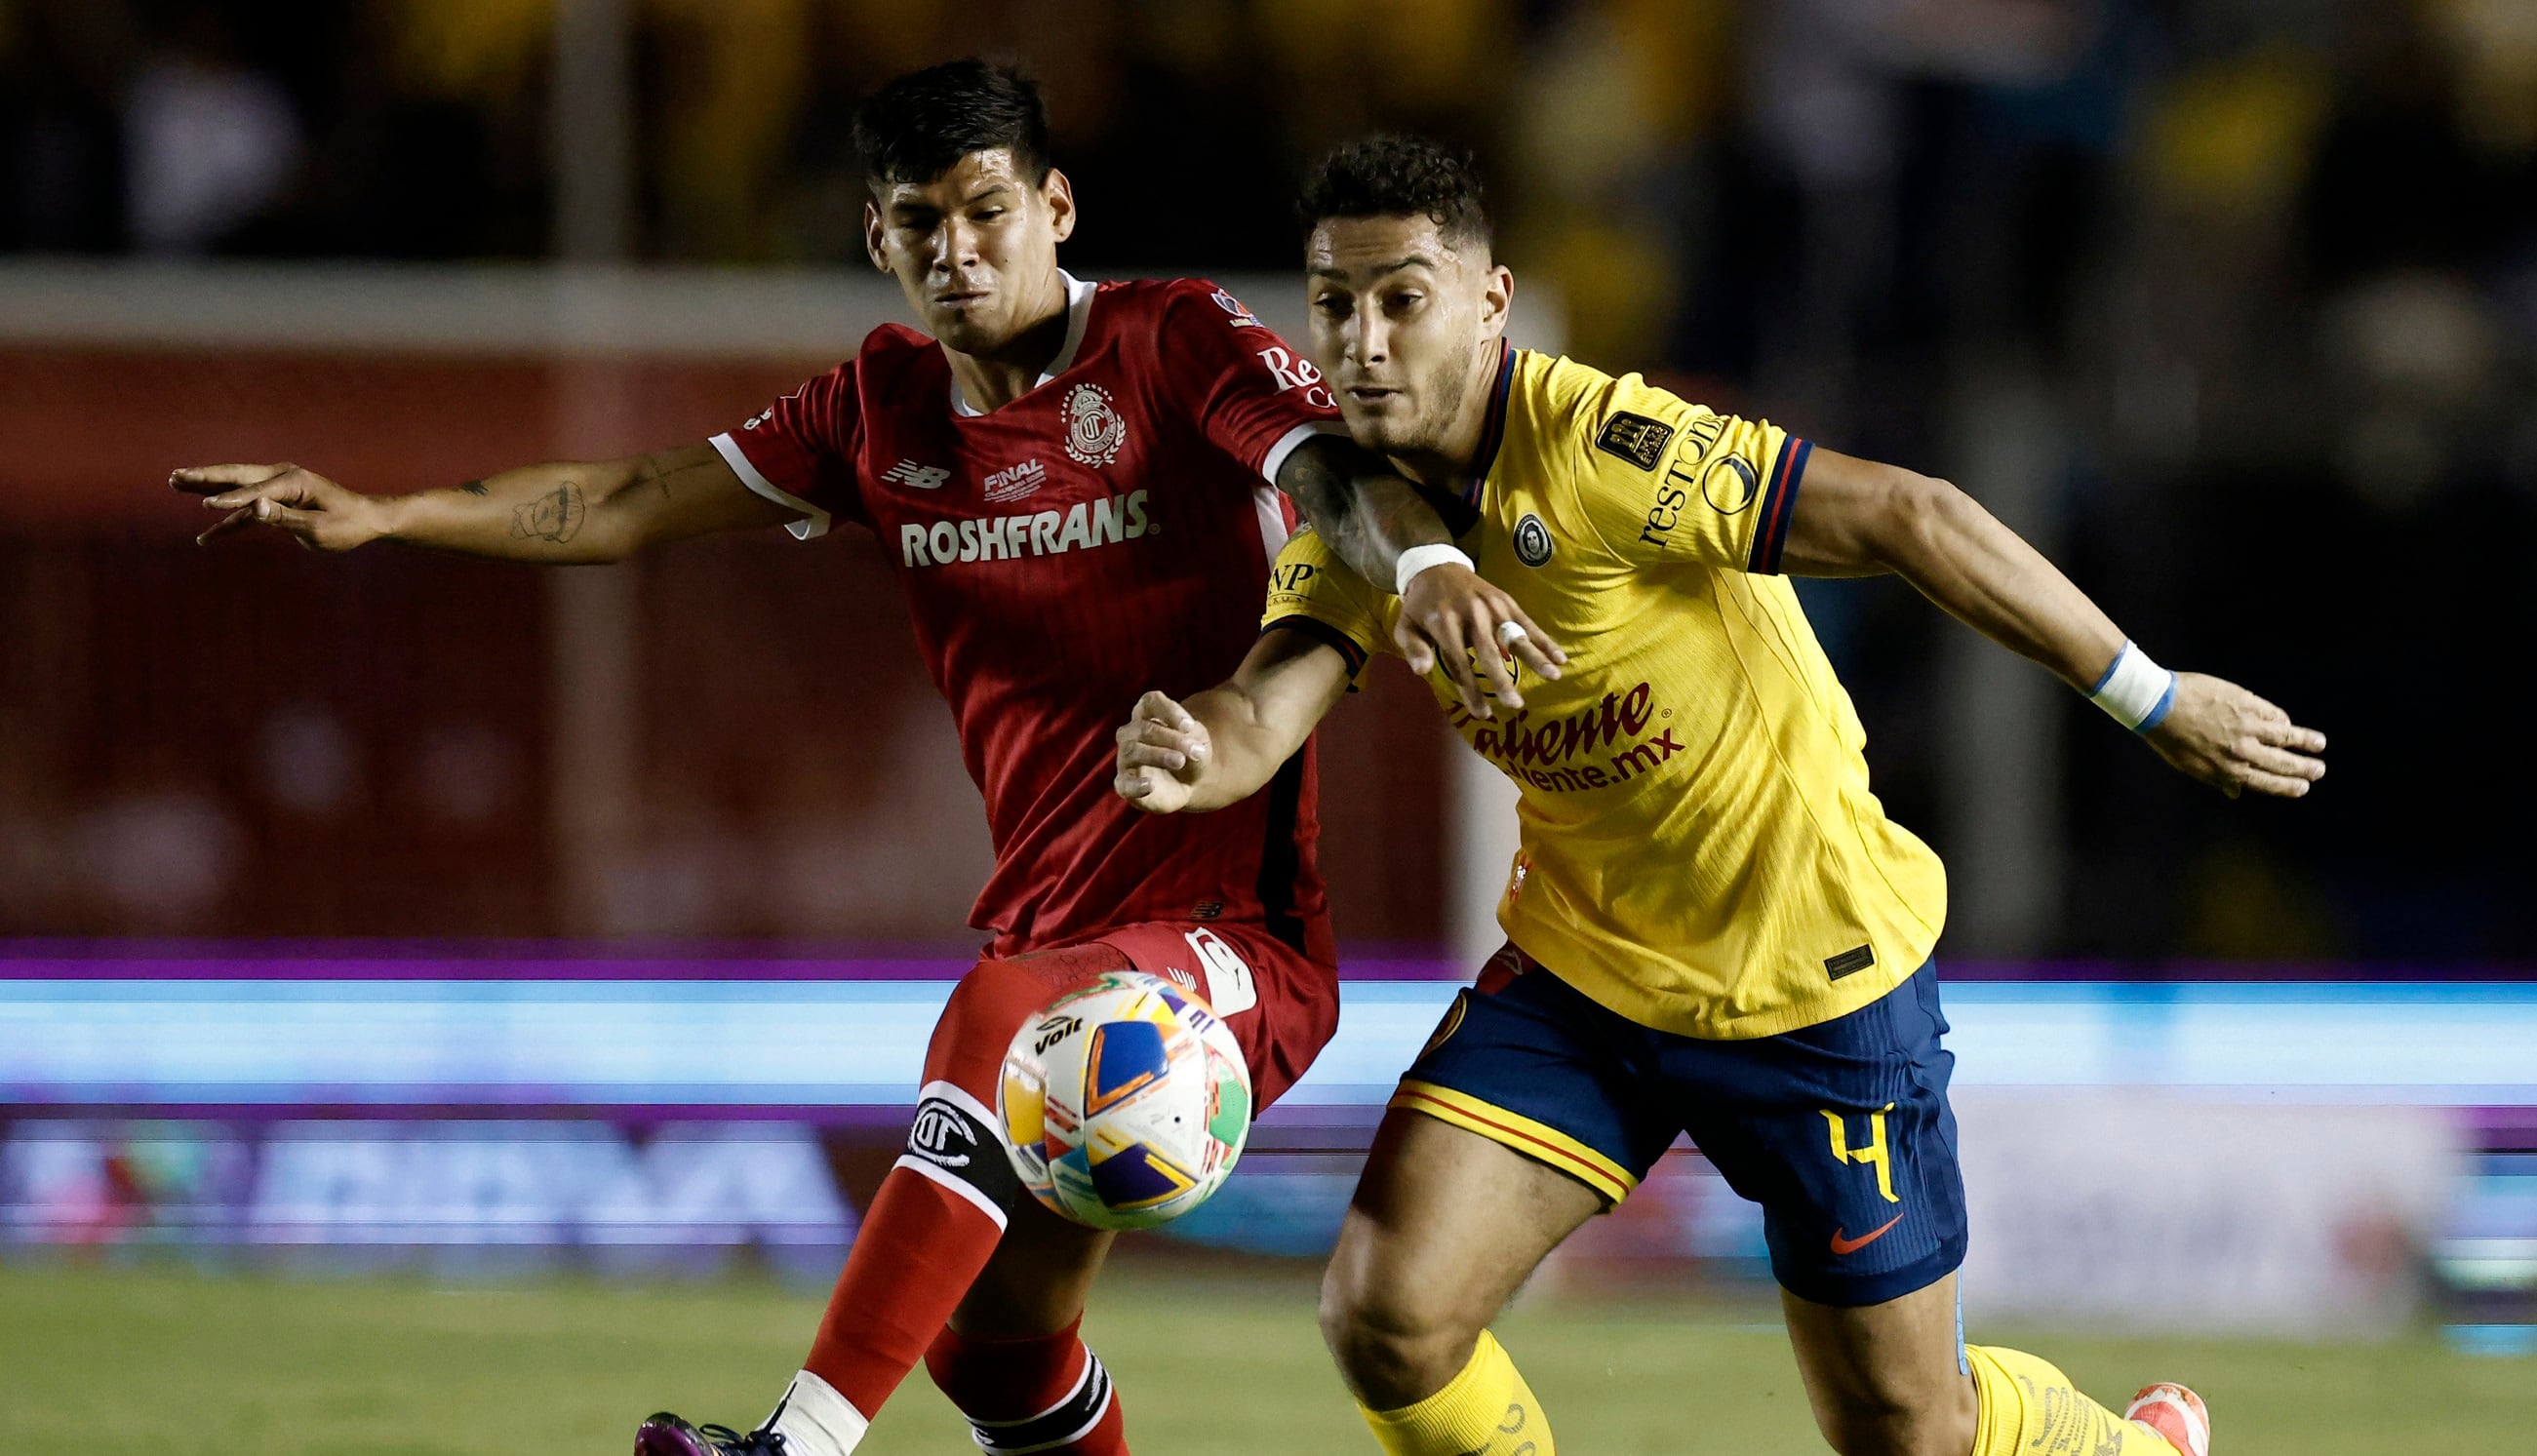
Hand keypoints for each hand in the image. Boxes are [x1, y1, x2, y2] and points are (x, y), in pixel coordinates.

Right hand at [171, 463, 384, 550]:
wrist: (366, 520)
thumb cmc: (347, 524)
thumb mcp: (319, 527)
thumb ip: (285, 518)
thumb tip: (255, 508)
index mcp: (293, 481)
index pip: (255, 490)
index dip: (231, 499)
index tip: (207, 505)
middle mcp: (281, 478)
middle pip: (236, 476)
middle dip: (204, 477)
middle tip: (175, 476)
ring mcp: (276, 488)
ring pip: (235, 488)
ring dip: (207, 489)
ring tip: (175, 483)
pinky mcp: (276, 503)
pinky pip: (246, 511)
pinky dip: (227, 522)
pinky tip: (206, 537)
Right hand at [1115, 690, 1211, 813]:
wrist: (1191, 782)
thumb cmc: (1191, 752)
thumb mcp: (1198, 737)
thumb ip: (1192, 730)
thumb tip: (1189, 729)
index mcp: (1146, 714)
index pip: (1150, 701)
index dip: (1168, 710)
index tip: (1189, 725)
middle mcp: (1131, 734)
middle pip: (1145, 728)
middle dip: (1171, 738)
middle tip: (1195, 750)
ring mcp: (1125, 758)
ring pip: (1133, 750)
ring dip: (1159, 755)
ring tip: (1180, 761)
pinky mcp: (1125, 784)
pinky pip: (1124, 784)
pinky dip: (1135, 784)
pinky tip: (1150, 785)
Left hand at [1393, 563, 1567, 718]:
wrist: (1436, 567)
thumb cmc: (1420, 607)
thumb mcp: (1404, 626)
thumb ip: (1413, 649)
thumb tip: (1421, 672)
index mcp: (1443, 622)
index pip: (1458, 660)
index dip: (1470, 688)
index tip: (1482, 713)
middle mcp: (1471, 613)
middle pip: (1489, 651)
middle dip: (1502, 680)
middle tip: (1515, 705)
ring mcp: (1491, 605)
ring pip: (1515, 634)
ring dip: (1535, 656)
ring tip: (1553, 676)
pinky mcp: (1506, 600)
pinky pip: (1527, 622)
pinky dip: (1544, 640)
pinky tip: (1560, 657)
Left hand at [2141, 673, 2326, 798]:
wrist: (2157, 705)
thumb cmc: (2171, 738)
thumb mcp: (2191, 766)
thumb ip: (2218, 779)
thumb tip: (2235, 793)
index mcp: (2227, 771)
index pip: (2266, 783)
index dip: (2287, 787)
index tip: (2303, 788)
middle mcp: (2241, 752)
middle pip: (2281, 763)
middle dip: (2303, 768)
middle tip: (2320, 770)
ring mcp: (2245, 727)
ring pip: (2285, 736)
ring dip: (2306, 741)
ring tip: (2320, 744)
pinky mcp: (2246, 704)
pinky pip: (2272, 714)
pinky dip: (2282, 720)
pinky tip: (2288, 722)